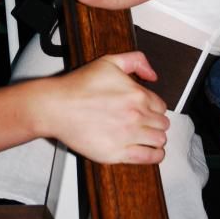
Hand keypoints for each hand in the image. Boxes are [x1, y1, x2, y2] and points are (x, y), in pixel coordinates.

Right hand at [42, 51, 168, 164]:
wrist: (56, 107)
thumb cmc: (78, 86)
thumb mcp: (109, 61)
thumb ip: (136, 61)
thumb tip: (153, 75)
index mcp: (137, 94)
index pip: (161, 105)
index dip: (154, 107)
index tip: (147, 110)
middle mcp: (136, 115)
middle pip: (162, 123)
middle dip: (156, 123)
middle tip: (146, 123)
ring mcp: (128, 135)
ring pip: (159, 140)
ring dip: (156, 138)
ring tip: (149, 137)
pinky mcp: (118, 153)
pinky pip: (149, 157)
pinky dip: (155, 155)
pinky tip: (152, 152)